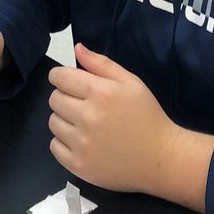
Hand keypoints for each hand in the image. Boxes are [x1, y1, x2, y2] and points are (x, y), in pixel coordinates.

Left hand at [47, 44, 213, 207]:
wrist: (161, 158)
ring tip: (85, 124)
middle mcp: (88, 117)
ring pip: (53, 122)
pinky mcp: (78, 165)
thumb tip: (77, 48)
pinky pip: (54, 146)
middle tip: (84, 105)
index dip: (60, 76)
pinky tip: (83, 141)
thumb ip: (102, 64)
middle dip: (65, 97)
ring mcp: (82, 144)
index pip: (59, 77)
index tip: (68, 81)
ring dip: (64, 120)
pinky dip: (64, 142)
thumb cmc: (147, 117)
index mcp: (101, 93)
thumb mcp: (132, 83)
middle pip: (54, 99)